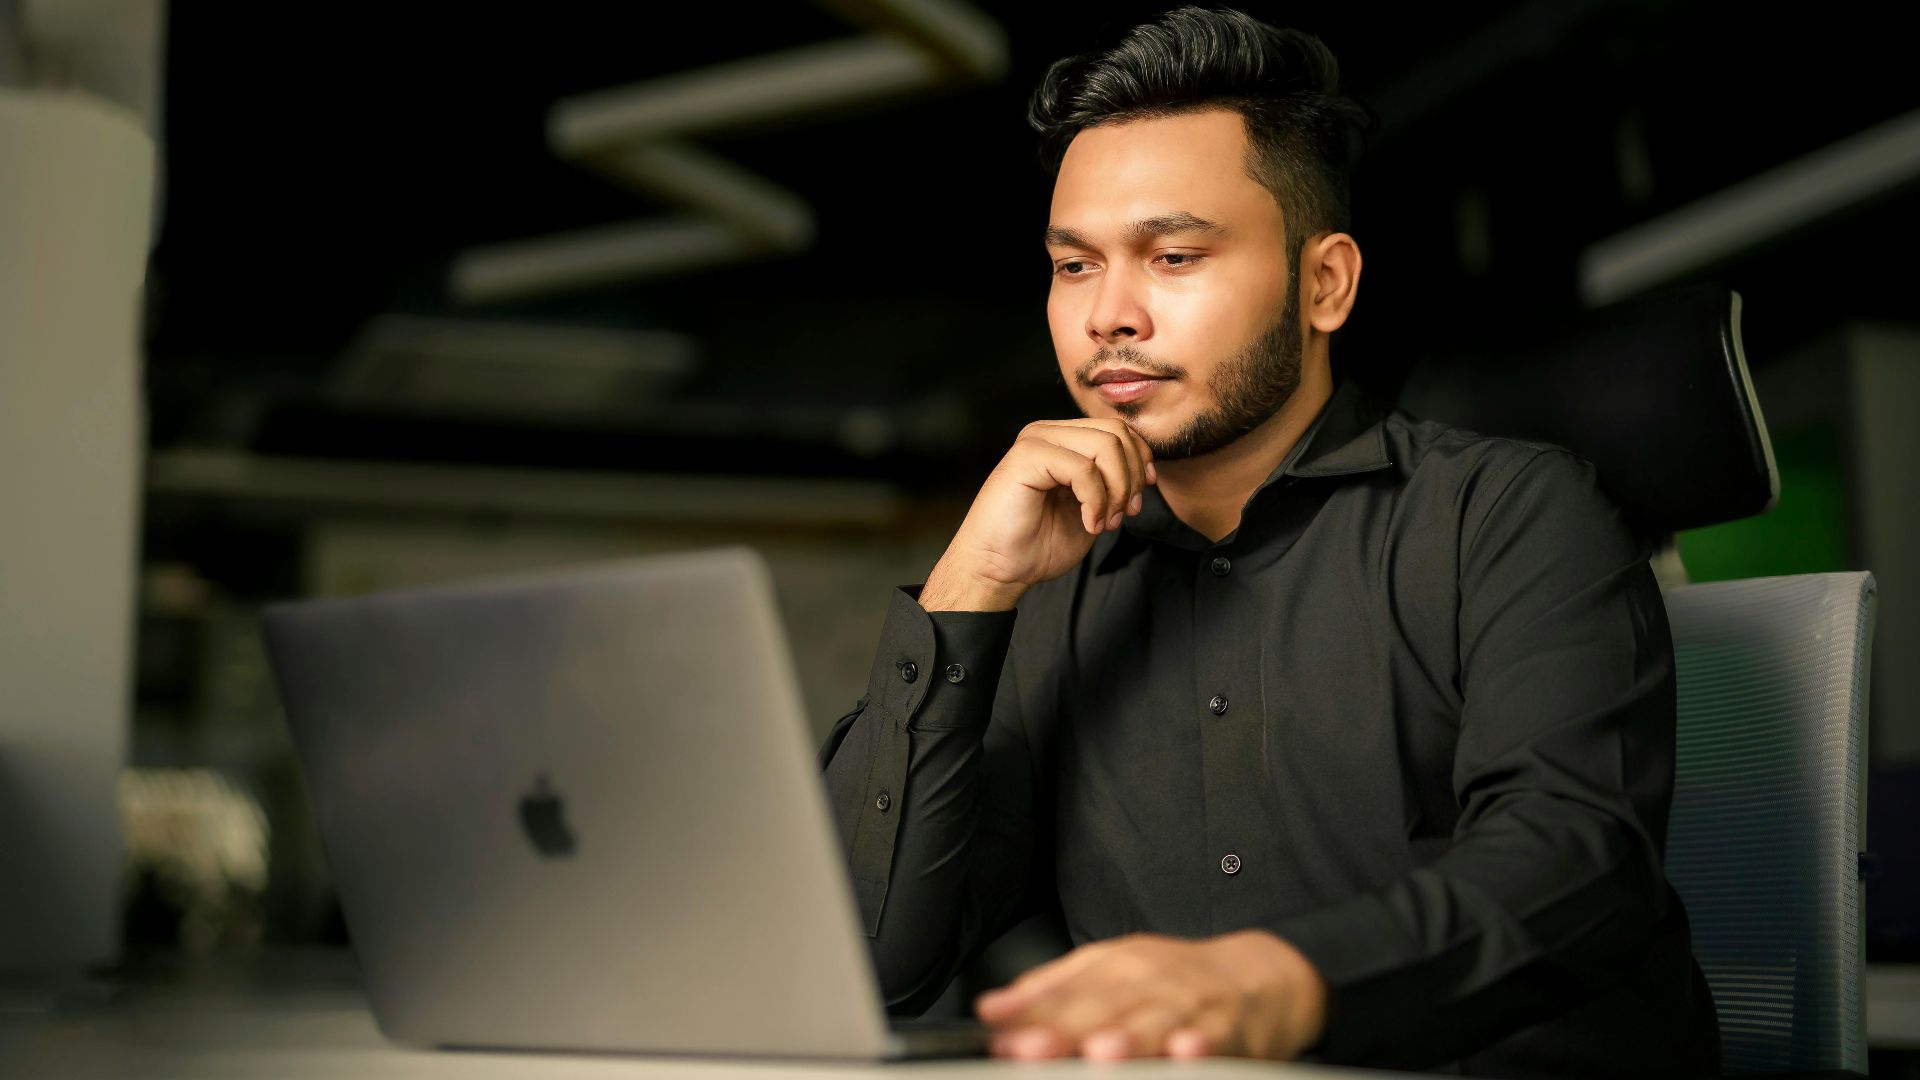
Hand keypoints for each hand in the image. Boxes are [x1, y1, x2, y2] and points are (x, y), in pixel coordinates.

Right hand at [920, 419, 1155, 610]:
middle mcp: (1048, 433)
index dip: (1140, 462)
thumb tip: (1145, 469)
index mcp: (1062, 441)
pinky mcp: (1027, 456)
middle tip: (1122, 516)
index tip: (1137, 500)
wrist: (997, 570)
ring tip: (1105, 522)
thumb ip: (1111, 483)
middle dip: (1131, 478)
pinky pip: (1084, 468)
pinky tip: (1089, 524)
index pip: (1118, 430)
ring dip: (1116, 491)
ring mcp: (1036, 441)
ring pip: (1106, 445)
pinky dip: (1096, 500)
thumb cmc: (1037, 545)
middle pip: (1117, 432)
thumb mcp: (1091, 509)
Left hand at [973, 930, 1326, 1060]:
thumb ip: (1051, 991)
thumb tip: (993, 1009)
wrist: (1258, 974)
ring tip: (1100, 1052)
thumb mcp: (1109, 969)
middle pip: (1101, 1007)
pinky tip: (1186, 1052)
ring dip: (1128, 1038)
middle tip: (1029, 1048)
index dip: (1028, 1013)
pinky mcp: (1228, 1030)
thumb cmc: (1171, 979)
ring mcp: (1187, 1006)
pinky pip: (1213, 1040)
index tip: (997, 1031)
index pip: (1062, 991)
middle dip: (1064, 1029)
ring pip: (1153, 1024)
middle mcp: (1147, 983)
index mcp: (1112, 967)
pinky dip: (1200, 1046)